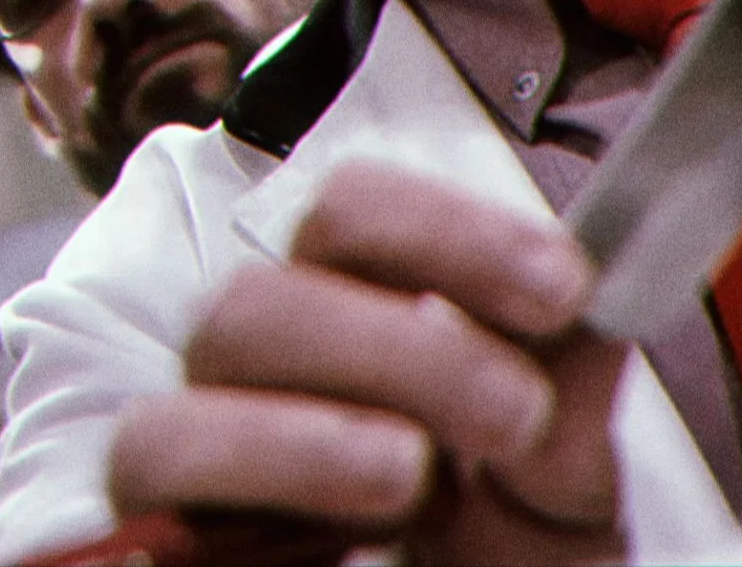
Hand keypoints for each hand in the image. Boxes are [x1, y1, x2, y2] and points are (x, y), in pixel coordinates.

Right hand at [108, 162, 625, 564]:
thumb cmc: (502, 546)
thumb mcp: (558, 489)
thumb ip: (569, 412)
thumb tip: (592, 331)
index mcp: (361, 302)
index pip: (359, 209)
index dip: (454, 233)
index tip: (566, 289)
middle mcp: (267, 353)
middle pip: (274, 286)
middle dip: (407, 345)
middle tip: (516, 414)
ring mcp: (202, 431)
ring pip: (204, 371)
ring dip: (314, 420)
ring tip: (412, 476)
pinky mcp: (157, 521)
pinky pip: (149, 479)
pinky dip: (249, 482)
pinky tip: (336, 534)